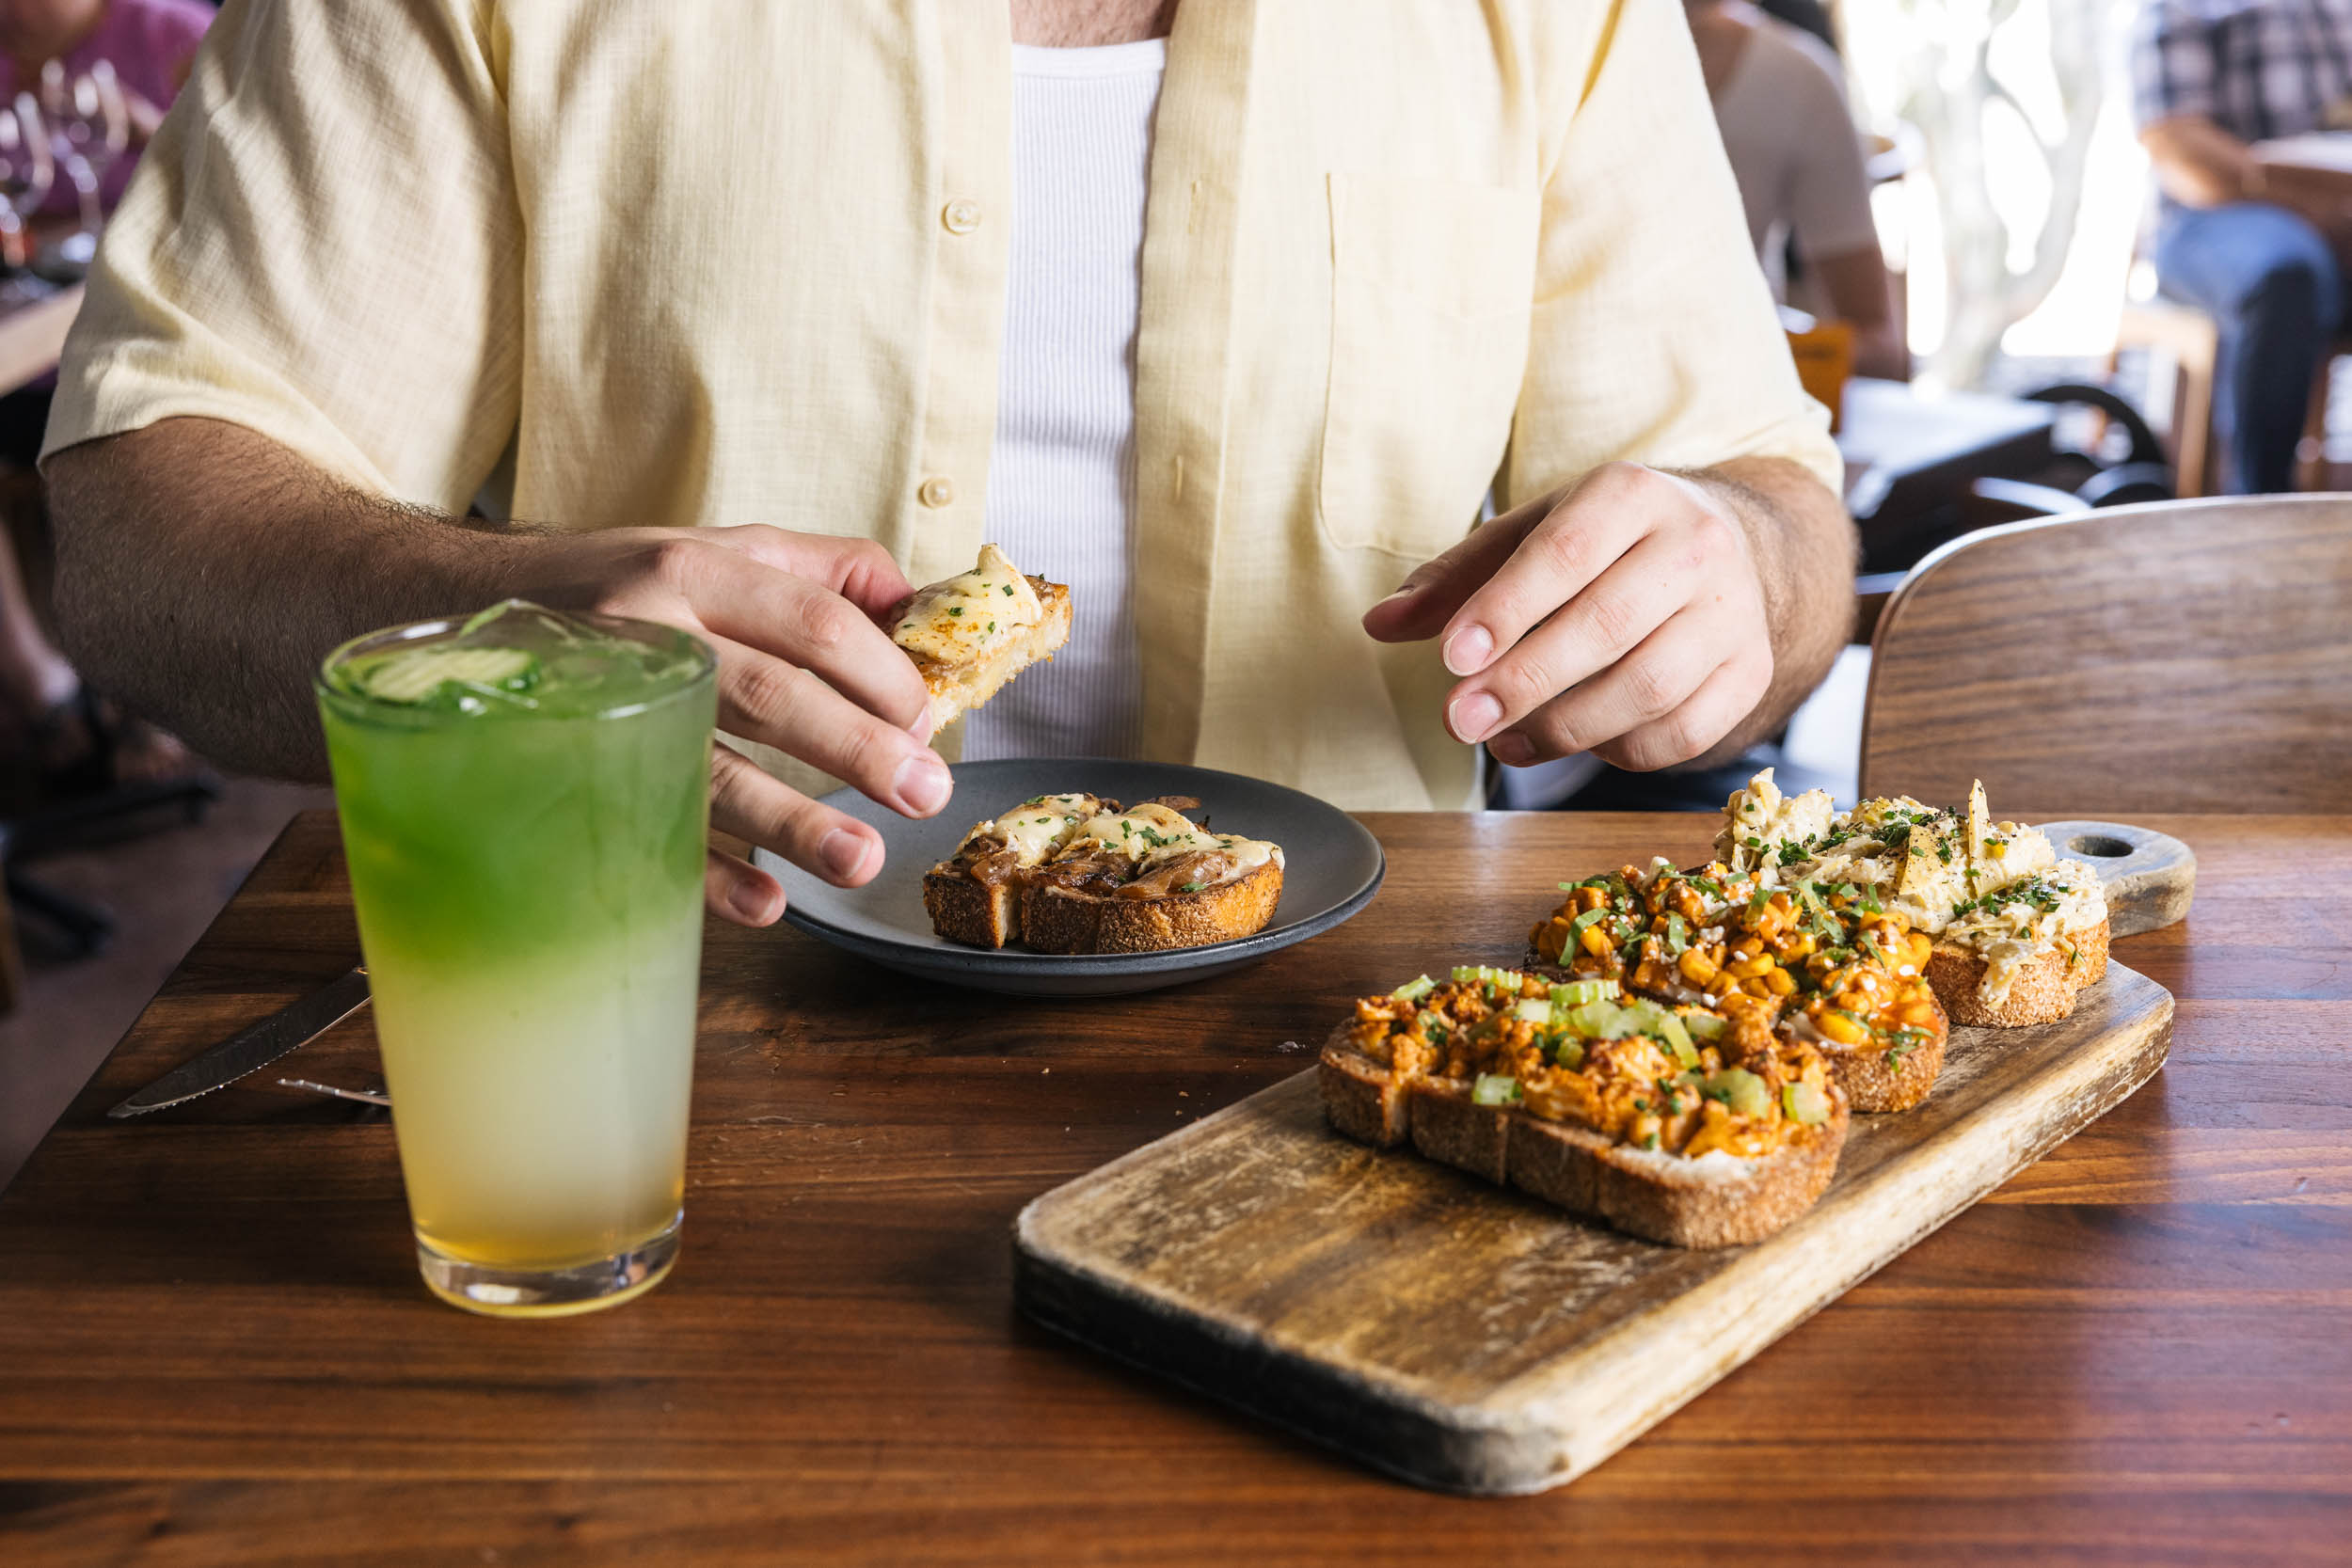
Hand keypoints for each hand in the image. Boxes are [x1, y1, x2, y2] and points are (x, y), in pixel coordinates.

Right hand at [513, 525, 946, 926]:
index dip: (882, 676)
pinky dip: (708, 873)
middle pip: (771, 695)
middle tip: (922, 793)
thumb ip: (824, 572)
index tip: (924, 722)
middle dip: (857, 749)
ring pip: (711, 769)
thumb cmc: (615, 584)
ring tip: (860, 860)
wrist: (449, 600)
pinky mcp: (571, 771)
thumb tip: (921, 609)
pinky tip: (765, 903)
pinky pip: (648, 830)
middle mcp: (648, 631)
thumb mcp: (716, 546)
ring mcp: (607, 708)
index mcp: (695, 569)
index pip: (813, 623)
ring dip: (792, 823)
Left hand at [1361, 462, 1772, 771]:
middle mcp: (1696, 547)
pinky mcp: (1750, 673)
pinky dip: (1619, 750)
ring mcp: (1734, 613)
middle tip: (1458, 721)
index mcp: (1633, 495)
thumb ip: (1457, 578)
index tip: (1451, 656)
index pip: (1567, 553)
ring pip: (1647, 688)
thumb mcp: (1532, 535)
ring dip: (1563, 729)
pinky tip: (1576, 743)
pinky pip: (1682, 733)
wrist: (1734, 550)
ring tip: (1503, 742)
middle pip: (1607, 625)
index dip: (1506, 609)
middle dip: (1523, 681)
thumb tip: (1380, 622)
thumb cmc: (1608, 545)